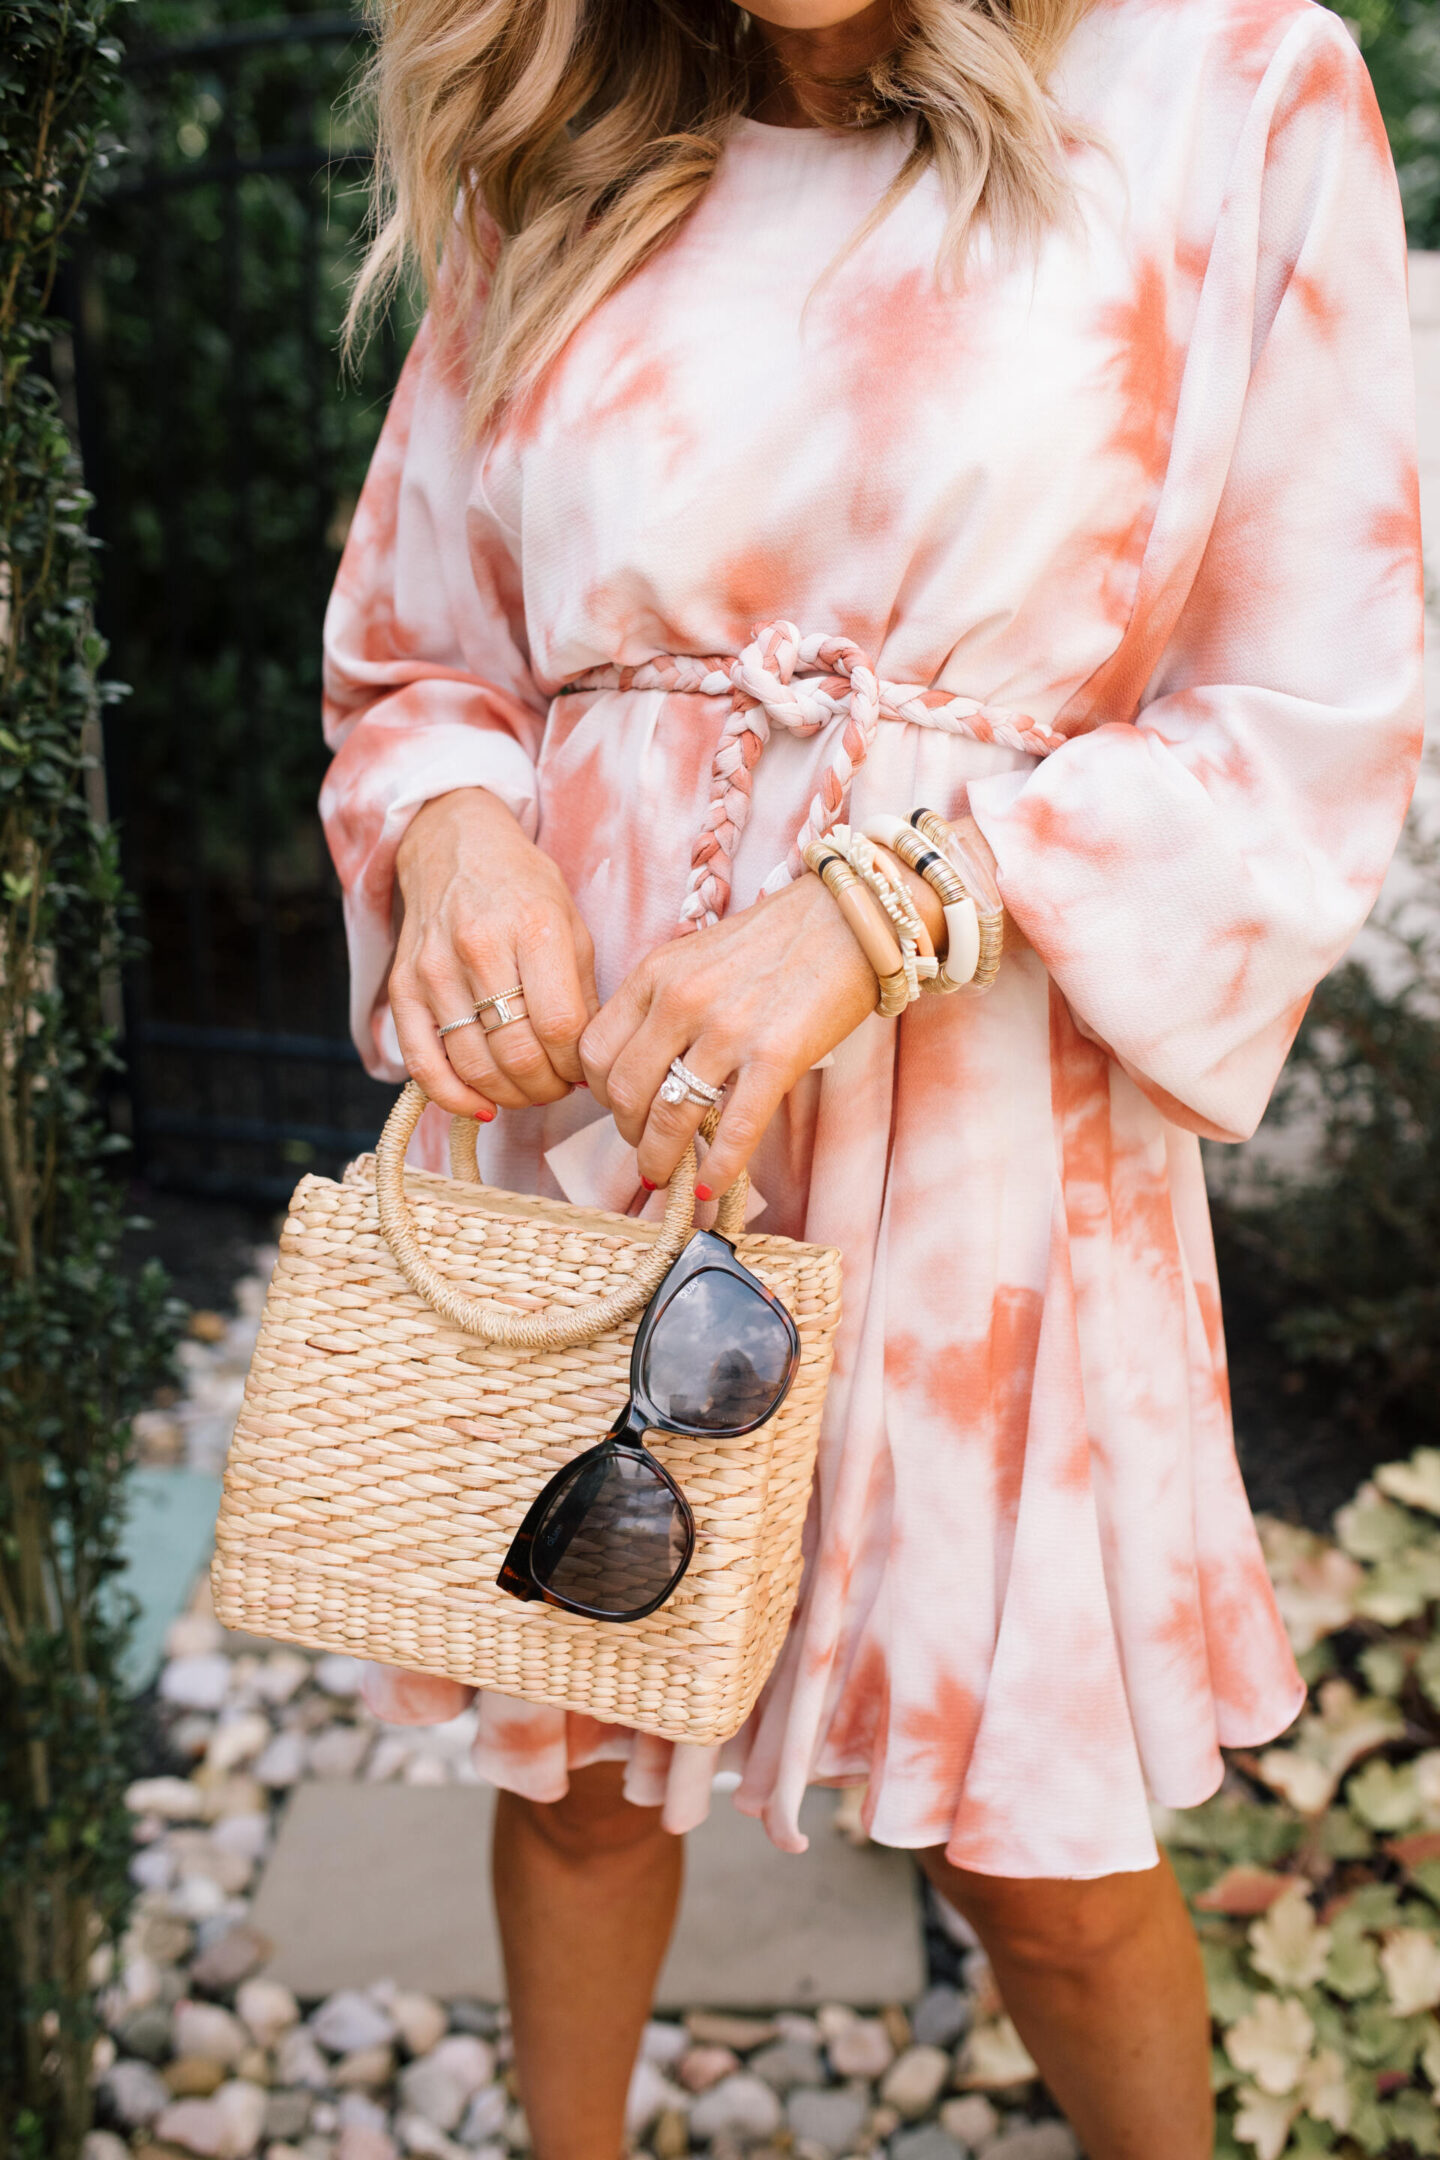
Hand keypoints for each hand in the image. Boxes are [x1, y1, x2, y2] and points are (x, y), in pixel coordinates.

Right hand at [391, 788, 597, 1119]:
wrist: (455, 846)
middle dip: (547, 1088)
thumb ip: (584, 992)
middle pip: (517, 1054)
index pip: (560, 1026)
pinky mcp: (402, 988)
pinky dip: (453, 1097)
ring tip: (528, 1090)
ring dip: (509, 1096)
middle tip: (558, 1087)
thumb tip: (588, 1062)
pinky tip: (480, 1106)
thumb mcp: (571, 923)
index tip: (582, 1070)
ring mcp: (434, 970)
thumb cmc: (522, 887)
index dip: (575, 1065)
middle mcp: (480, 948)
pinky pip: (421, 1063)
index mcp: (534, 928)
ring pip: (474, 1065)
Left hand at [579, 872, 879, 1198]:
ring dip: (660, 1160)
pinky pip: (735, 1128)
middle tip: (644, 1147)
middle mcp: (681, 1000)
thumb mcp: (697, 956)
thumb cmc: (777, 939)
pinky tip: (710, 1188)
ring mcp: (728, 1030)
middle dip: (628, 1133)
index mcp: (656, 973)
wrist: (851, 918)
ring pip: (669, 1117)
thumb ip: (665, 1002)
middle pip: (623, 1091)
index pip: (594, 1050)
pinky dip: (718, 1169)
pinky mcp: (776, 1056)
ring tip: (663, 1178)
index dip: (598, 1092)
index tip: (618, 1108)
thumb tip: (647, 1067)